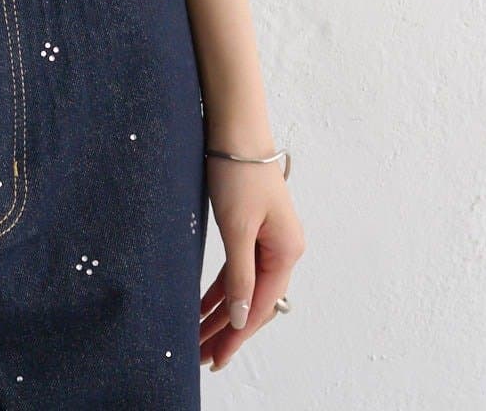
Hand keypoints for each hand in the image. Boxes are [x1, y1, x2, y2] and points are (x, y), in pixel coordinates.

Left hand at [200, 153, 304, 372]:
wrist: (236, 128)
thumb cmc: (239, 173)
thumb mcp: (237, 228)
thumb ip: (239, 275)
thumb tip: (239, 318)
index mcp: (286, 252)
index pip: (259, 306)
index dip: (236, 335)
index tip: (216, 358)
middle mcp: (283, 249)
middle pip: (254, 300)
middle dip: (228, 328)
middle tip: (203, 355)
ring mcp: (269, 238)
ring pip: (245, 286)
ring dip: (222, 311)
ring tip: (199, 337)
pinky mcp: (253, 227)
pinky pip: (239, 267)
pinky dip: (222, 286)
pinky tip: (204, 304)